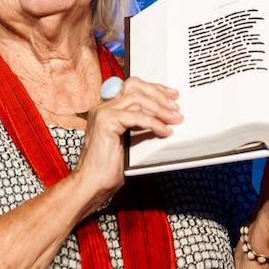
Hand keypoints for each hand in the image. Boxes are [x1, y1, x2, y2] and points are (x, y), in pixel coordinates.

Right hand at [72, 75, 182, 208]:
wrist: (92, 183)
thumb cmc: (107, 168)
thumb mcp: (127, 141)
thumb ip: (138, 126)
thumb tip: (161, 119)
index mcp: (106, 109)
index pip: (131, 87)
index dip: (153, 89)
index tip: (170, 96)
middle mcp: (102, 107)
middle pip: (134, 85)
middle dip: (158, 93)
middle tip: (175, 105)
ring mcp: (102, 112)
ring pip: (138, 98)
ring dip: (160, 108)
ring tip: (174, 118)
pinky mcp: (106, 121)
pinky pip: (137, 116)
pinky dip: (154, 123)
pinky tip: (164, 131)